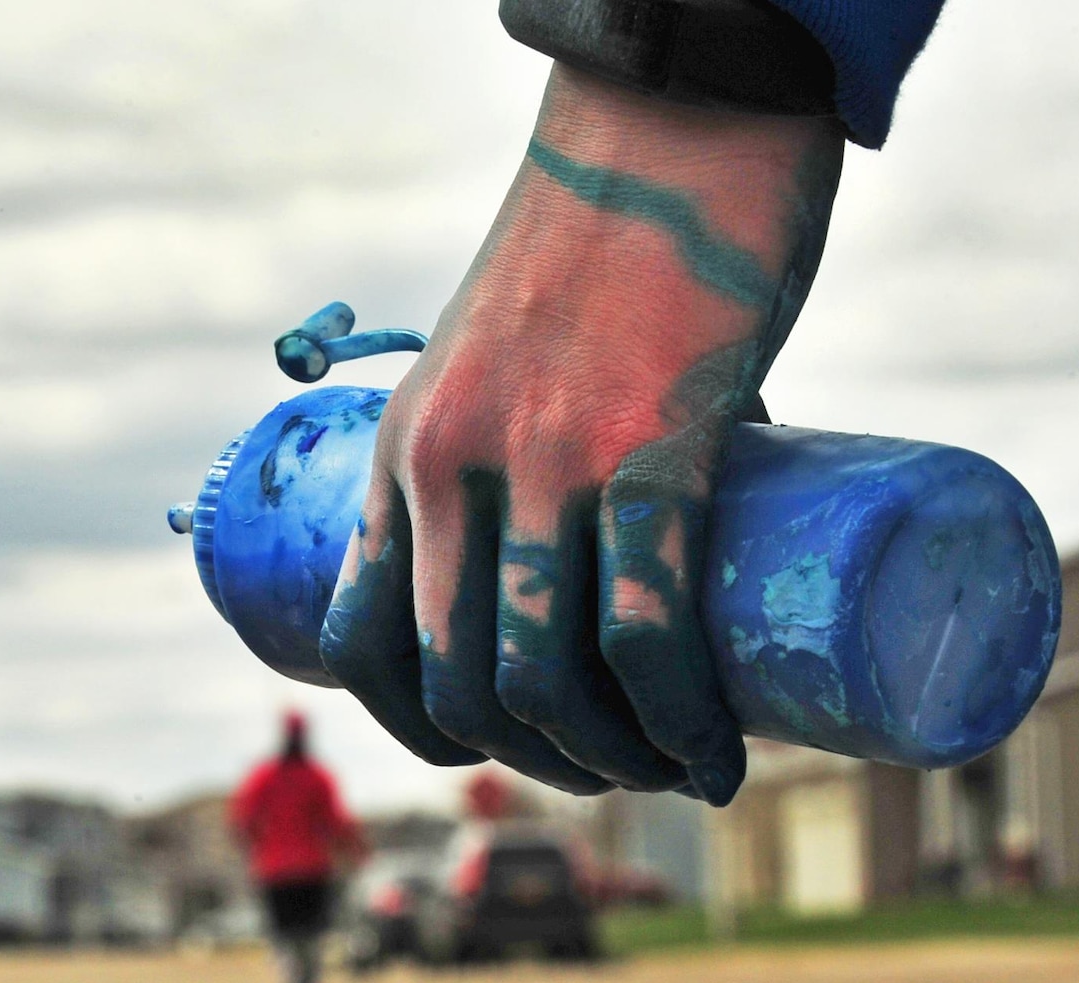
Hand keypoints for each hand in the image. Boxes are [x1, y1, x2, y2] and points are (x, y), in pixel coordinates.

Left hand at [319, 65, 843, 802]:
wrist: (672, 114)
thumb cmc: (601, 243)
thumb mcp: (502, 356)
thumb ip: (526, 448)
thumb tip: (610, 546)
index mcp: (406, 448)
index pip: (367, 642)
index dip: (424, 733)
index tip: (500, 753)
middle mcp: (452, 464)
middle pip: (460, 683)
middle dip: (536, 762)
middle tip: (614, 768)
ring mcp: (546, 458)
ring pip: (544, 677)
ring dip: (607, 764)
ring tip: (673, 771)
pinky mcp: (650, 445)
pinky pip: (645, 631)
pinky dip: (678, 722)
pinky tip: (712, 756)